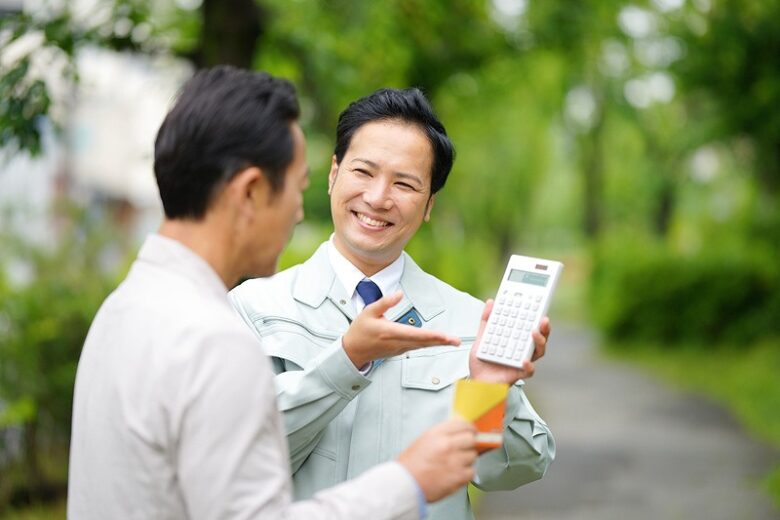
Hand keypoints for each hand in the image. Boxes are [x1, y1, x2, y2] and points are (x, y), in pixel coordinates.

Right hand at [342, 291, 460, 367]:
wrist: (353, 351)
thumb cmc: (360, 330)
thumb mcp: (369, 311)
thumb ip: (385, 302)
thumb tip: (399, 293)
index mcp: (390, 332)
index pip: (416, 334)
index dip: (432, 336)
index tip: (445, 336)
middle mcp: (397, 342)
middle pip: (423, 342)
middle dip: (441, 341)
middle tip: (457, 341)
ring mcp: (399, 348)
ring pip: (422, 346)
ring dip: (438, 343)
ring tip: (452, 341)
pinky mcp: (400, 350)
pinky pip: (417, 347)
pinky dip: (429, 344)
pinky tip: (438, 341)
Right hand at [397, 418, 477, 502]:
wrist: (405, 483)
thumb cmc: (411, 463)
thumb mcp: (424, 439)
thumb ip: (442, 433)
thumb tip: (458, 430)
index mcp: (437, 433)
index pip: (462, 424)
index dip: (469, 428)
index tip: (471, 432)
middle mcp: (447, 445)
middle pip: (471, 439)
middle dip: (469, 444)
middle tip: (465, 448)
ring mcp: (454, 461)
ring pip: (473, 456)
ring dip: (467, 460)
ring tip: (455, 464)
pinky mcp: (458, 477)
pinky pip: (472, 472)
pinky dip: (466, 473)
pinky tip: (456, 474)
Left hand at [468, 299, 550, 384]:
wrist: (475, 382)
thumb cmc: (481, 363)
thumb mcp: (482, 338)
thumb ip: (486, 321)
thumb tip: (491, 302)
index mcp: (516, 340)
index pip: (530, 327)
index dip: (537, 317)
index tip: (539, 305)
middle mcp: (522, 350)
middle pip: (540, 338)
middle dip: (544, 328)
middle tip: (543, 319)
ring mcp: (522, 362)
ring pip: (539, 352)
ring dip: (540, 342)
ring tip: (534, 333)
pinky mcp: (518, 374)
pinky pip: (529, 370)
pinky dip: (529, 365)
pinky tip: (524, 360)